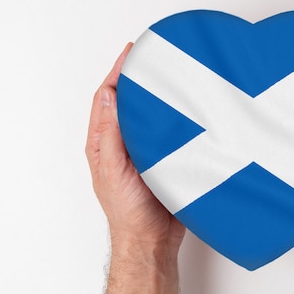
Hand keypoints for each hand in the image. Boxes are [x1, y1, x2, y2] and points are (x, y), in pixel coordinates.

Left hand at [85, 43, 185, 293]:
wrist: (152, 241)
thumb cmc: (129, 211)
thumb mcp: (113, 169)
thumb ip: (111, 133)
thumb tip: (110, 95)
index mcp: (104, 143)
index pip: (109, 97)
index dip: (118, 72)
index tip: (132, 52)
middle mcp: (124, 143)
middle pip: (130, 102)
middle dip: (140, 77)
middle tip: (154, 56)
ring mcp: (145, 151)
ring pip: (152, 115)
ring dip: (160, 96)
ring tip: (172, 75)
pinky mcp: (166, 159)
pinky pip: (172, 132)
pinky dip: (178, 117)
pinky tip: (188, 108)